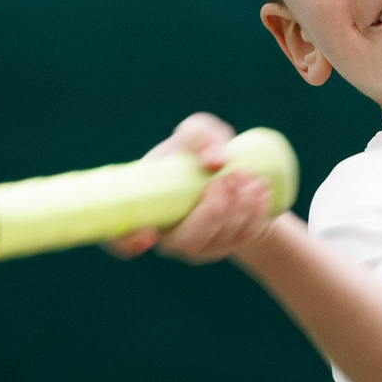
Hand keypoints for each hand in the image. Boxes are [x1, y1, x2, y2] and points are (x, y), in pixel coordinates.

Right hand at [103, 111, 281, 264]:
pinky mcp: (226, 246)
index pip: (120, 240)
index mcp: (144, 210)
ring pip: (218, 241)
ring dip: (238, 209)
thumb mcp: (193, 134)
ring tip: (247, 175)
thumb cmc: (195, 152)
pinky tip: (261, 190)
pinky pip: (242, 237)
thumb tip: (215, 161)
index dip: (129, 242)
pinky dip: (255, 213)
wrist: (226, 168)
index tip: (150, 233)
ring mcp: (198, 247)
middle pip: (186, 242)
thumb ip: (198, 135)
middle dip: (211, 212)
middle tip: (228, 178)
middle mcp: (168, 236)